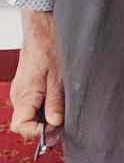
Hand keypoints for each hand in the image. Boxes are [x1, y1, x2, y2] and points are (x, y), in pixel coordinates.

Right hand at [9, 10, 62, 141]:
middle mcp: (19, 96)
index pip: (21, 127)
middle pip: (26, 123)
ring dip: (46, 117)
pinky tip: (58, 100)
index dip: (38, 133)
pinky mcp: (27, 87)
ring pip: (30, 115)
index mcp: (24, 96)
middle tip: (65, 122)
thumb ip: (56, 103)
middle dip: (45, 127)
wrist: (42, 29)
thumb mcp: (59, 78)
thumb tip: (54, 124)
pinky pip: (33, 104)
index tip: (56, 129)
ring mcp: (21, 92)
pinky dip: (45, 107)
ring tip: (63, 109)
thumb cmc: (50, 48)